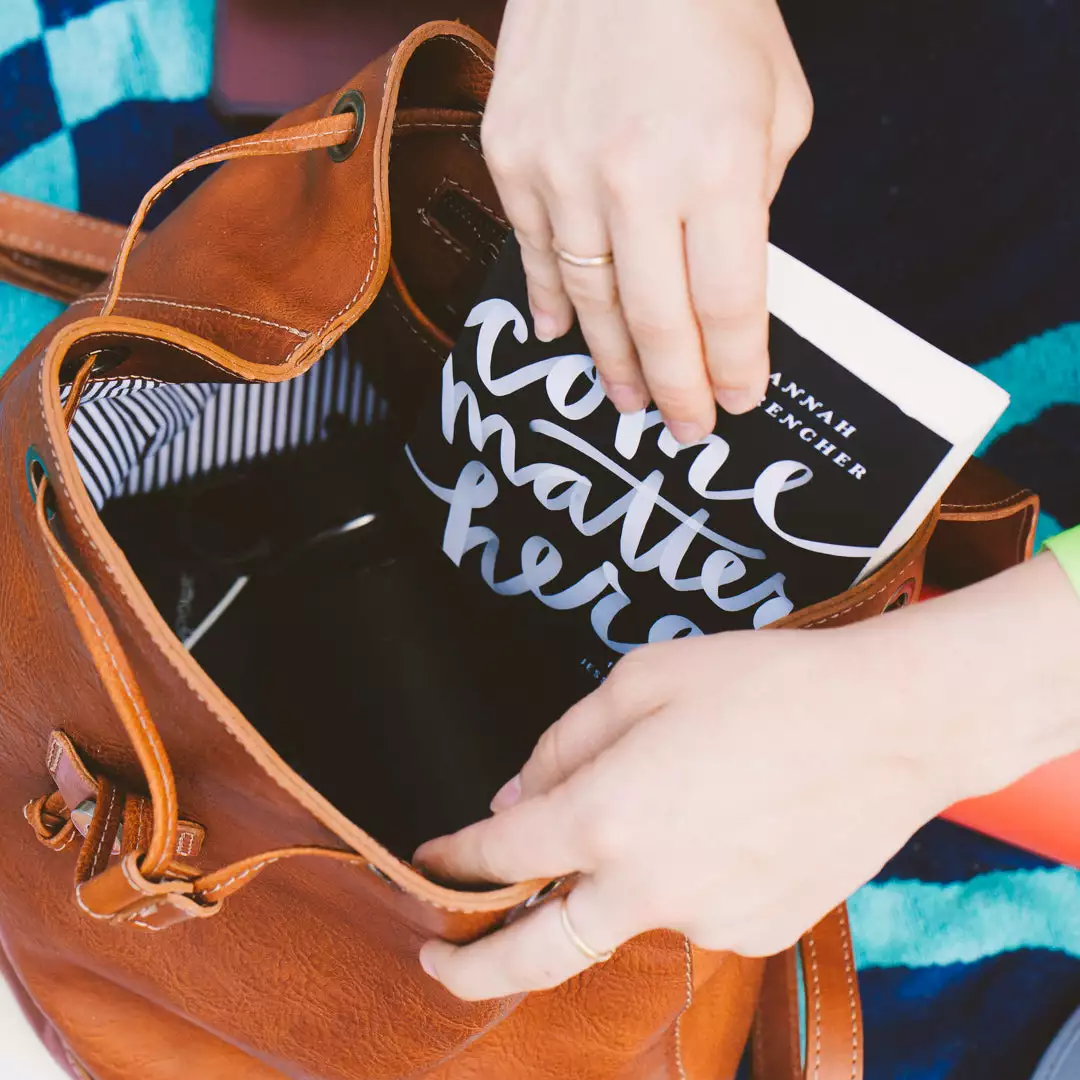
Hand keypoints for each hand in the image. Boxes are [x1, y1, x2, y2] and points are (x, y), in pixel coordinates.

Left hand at [415, 555, 1079, 999]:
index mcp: (608, 816)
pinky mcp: (758, 932)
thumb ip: (564, 743)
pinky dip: (682, 877)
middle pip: (538, 954)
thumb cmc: (766, 683)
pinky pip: (693, 910)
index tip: (430, 860)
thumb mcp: (644, 679)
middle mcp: (649, 888)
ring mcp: (708, 922)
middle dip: (473, 969)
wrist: (892, 722)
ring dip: (614, 881)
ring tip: (672, 802)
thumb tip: (517, 800)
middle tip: (436, 967)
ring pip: (627, 914)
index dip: (454, 859)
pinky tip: (726, 820)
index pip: (502, 856)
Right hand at [484, 0, 812, 441]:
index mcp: (717, 164)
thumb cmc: (713, 10)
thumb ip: (756, 204)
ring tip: (629, 400)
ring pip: (589, 302)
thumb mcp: (776, 106)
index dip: (735, 367)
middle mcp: (633, 179)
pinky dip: (549, 303)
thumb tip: (722, 279)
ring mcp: (560, 172)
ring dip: (613, 361)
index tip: (739, 403)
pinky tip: (562, 337)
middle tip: (686, 428)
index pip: (728, 304)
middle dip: (677, 388)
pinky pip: (531, 255)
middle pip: (657, 323)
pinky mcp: (512, 157)